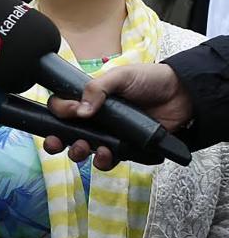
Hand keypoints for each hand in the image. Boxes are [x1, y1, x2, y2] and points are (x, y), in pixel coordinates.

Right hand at [45, 63, 191, 169]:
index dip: (59, 112)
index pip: (62, 107)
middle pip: (65, 132)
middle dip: (56, 140)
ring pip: (82, 149)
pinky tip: (105, 153)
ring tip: (84, 146)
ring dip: (77, 152)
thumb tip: (80, 110)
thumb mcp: (120, 76)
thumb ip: (96, 88)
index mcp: (88, 99)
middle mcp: (94, 118)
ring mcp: (108, 134)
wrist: (182, 96)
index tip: (69, 112)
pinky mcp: (124, 149)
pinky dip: (102, 161)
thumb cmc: (150, 80)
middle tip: (56, 141)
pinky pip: (107, 160)